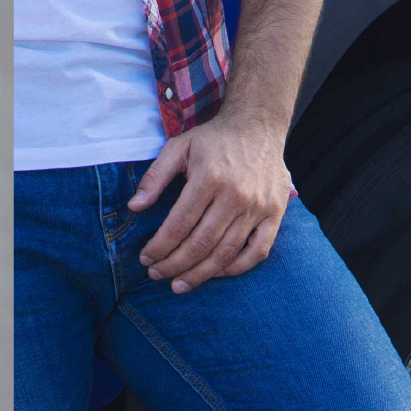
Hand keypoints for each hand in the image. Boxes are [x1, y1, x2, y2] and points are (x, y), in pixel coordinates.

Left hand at [128, 113, 292, 292]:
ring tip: (179, 284)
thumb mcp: (178, 147)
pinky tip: (216, 273)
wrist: (258, 126)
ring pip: (226, 253)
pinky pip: (257, 252)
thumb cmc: (213, 139)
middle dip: (174, 265)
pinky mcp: (276, 214)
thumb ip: (154, 177)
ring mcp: (258, 207)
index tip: (145, 258)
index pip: (179, 224)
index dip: (160, 246)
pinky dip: (237, 268)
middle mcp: (235, 195)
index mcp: (209, 177)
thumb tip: (134, 207)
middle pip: (201, 243)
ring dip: (200, 274)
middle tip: (156, 275)